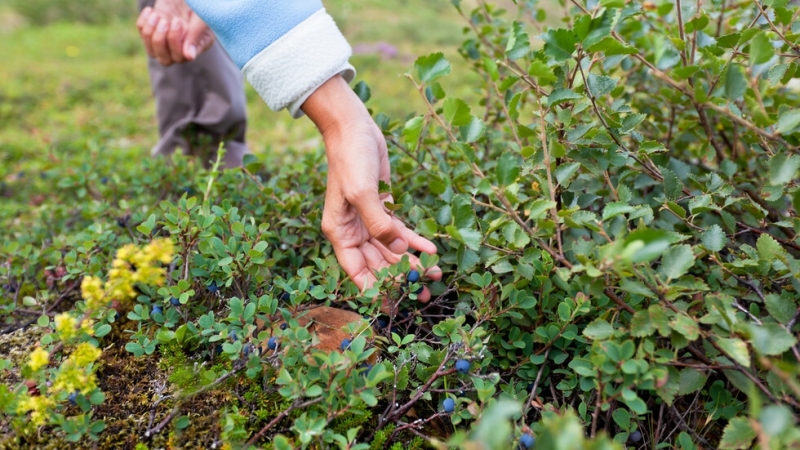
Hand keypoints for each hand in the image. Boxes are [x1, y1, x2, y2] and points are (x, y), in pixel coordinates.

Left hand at [136, 0, 214, 65]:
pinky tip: (151, 11)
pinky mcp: (153, 31)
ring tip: (158, 15)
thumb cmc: (199, 7)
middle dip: (160, 39)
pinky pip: (142, 33)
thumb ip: (195, 36)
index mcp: (195, 48)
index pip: (180, 57)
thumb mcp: (200, 20)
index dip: (174, 40)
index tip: (177, 20)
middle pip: (164, 60)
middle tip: (164, 21)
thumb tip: (189, 57)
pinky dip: (144, 21)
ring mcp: (165, 42)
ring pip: (150, 50)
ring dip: (150, 31)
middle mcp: (180, 50)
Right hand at [302, 76, 441, 313]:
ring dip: (412, 262)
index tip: (395, 305)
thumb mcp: (362, 194)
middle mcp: (353, 232)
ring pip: (392, 251)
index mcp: (339, 233)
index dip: (375, 290)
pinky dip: (416, 241)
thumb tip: (398, 249)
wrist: (354, 129)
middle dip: (401, 279)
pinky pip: (401, 232)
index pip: (357, 271)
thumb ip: (379, 224)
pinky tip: (432, 249)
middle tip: (424, 293)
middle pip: (378, 265)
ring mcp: (369, 221)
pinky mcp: (384, 208)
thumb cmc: (350, 160)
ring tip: (434, 274)